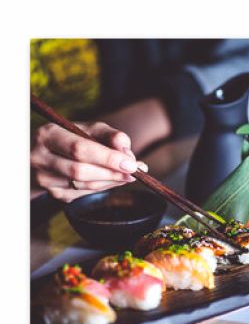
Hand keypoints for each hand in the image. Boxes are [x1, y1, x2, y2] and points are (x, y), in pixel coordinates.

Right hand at [31, 121, 147, 201]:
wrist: (48, 154)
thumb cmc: (74, 138)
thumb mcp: (91, 129)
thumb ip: (112, 136)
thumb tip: (128, 155)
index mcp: (48, 135)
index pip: (79, 149)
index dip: (107, 158)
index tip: (131, 163)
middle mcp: (40, 158)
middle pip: (80, 171)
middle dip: (111, 173)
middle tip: (134, 172)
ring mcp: (44, 179)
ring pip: (83, 186)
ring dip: (110, 182)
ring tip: (128, 175)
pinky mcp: (53, 193)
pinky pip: (83, 194)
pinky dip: (102, 187)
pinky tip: (112, 180)